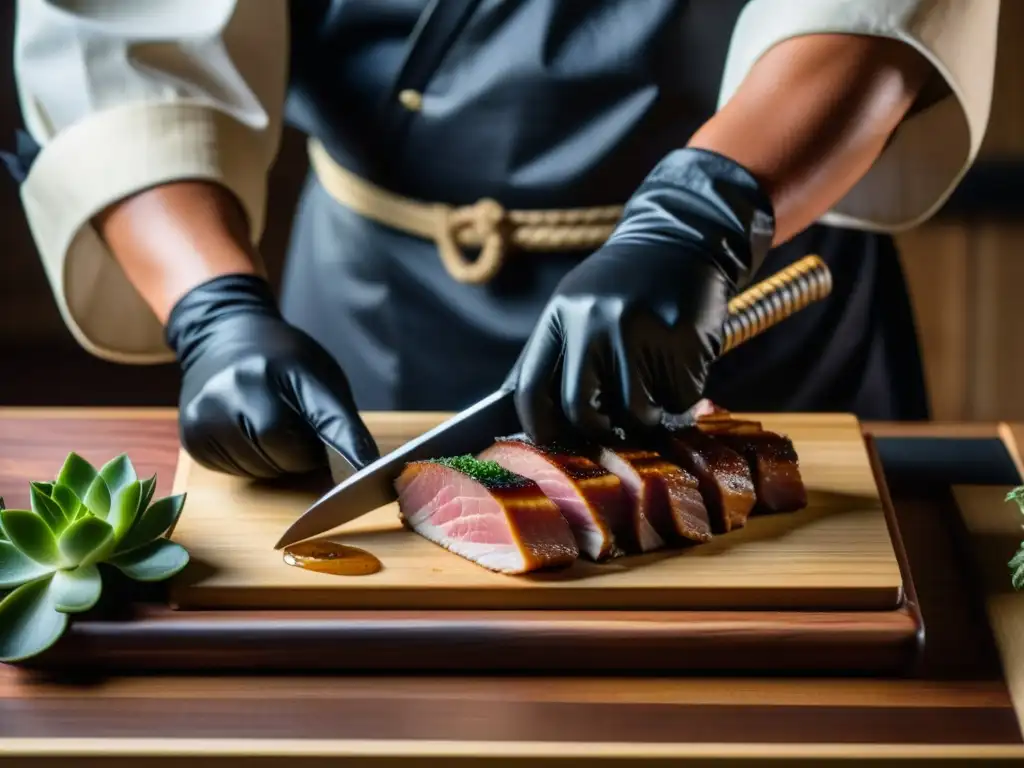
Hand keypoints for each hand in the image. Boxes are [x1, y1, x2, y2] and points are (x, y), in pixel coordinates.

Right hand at [165, 274, 378, 478]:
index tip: (365, 473)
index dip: (345, 448)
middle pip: (285, 454)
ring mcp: (208, 413)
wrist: (220, 336)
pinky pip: (235, 471)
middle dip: (301, 456)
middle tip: (301, 435)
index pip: (322, 420)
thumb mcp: (318, 374)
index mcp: (281, 368)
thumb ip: (340, 420)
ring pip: (260, 469)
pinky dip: (251, 464)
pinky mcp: (193, 436)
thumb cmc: (279, 359)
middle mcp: (239, 388)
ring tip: (272, 430)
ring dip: (276, 463)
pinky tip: (248, 436)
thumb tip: (365, 469)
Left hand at [509, 148, 774, 444]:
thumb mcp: (578, 304)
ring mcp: (637, 329)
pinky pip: (678, 398)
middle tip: (615, 427)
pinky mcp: (679, 338)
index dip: (538, 425)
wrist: (683, 238)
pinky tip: (682, 367)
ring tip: (655, 394)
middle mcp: (592, 322)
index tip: (552, 441)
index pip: (531, 387)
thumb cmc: (627, 285)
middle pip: (582, 410)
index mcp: (560, 315)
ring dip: (648, 416)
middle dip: (600, 430)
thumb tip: (530, 416)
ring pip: (635, 412)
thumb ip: (557, 354)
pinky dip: (681, 396)